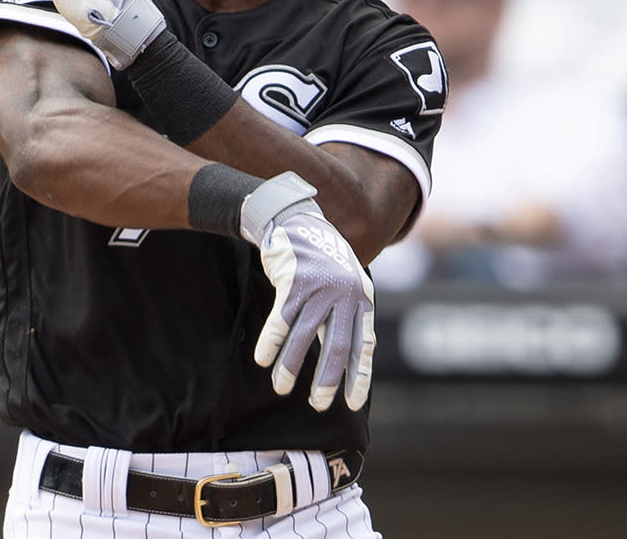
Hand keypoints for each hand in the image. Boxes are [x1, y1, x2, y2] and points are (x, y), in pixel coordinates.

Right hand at [243, 174, 374, 412]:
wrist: (299, 222)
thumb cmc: (324, 262)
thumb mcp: (347, 285)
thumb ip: (349, 317)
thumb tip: (351, 361)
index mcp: (361, 299)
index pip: (363, 345)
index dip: (358, 376)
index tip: (352, 403)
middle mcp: (343, 295)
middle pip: (335, 346)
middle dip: (326, 379)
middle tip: (318, 405)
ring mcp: (318, 288)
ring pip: (303, 336)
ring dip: (291, 366)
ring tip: (282, 388)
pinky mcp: (293, 282)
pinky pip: (280, 319)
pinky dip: (271, 342)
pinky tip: (263, 360)